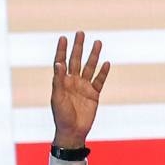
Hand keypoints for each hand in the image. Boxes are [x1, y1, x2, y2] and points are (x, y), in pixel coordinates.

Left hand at [51, 31, 110, 147]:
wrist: (73, 131)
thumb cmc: (61, 116)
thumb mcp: (57, 98)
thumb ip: (58, 80)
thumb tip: (59, 63)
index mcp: (61, 82)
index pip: (61, 62)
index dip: (62, 50)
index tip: (63, 38)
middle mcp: (72, 82)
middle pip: (76, 60)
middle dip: (78, 47)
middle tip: (80, 33)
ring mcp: (84, 87)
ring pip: (89, 67)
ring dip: (93, 55)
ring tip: (98, 42)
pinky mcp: (94, 94)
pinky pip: (99, 81)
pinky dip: (103, 72)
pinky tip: (106, 63)